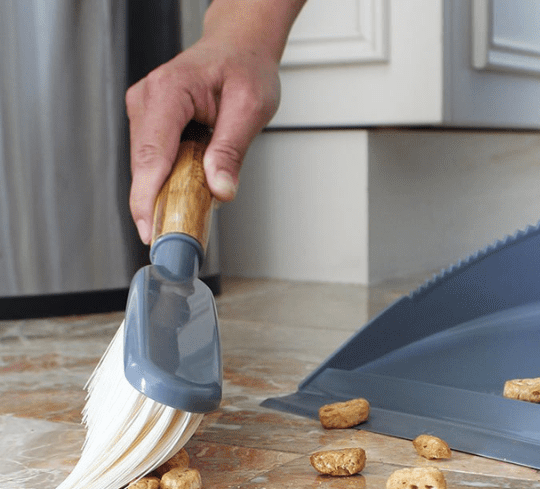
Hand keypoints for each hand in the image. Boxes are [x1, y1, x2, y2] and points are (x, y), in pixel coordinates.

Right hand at [126, 0, 304, 243]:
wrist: (238, 48)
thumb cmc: (244, 68)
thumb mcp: (250, 108)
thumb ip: (232, 150)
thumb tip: (220, 189)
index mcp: (169, 92)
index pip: (152, 155)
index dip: (148, 198)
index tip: (152, 230)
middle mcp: (147, 101)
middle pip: (145, 168)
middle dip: (158, 206)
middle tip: (177, 243)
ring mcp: (144, 113)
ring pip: (147, 170)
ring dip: (166, 197)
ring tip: (187, 222)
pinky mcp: (150, 126)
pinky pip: (155, 165)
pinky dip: (169, 185)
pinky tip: (187, 198)